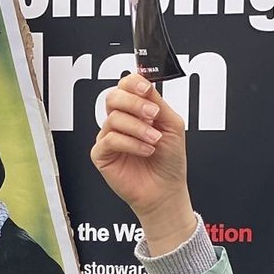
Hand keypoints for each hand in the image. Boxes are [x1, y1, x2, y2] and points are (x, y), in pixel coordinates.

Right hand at [91, 73, 195, 254]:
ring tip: (154, 140)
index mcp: (136, 110)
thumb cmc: (169, 160)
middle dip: (134, 103)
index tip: (146, 89)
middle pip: (113, 97)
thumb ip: (158, 103)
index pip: (126, 86)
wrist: (166, 189)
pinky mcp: (101, 154)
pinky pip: (109, 140)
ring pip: (113, 118)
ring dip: (138, 128)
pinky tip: (145, 150)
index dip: (133, 83)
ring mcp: (109, 137)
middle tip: (152, 115)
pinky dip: (130, 143)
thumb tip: (145, 83)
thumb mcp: (172, 125)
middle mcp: (121, 121)